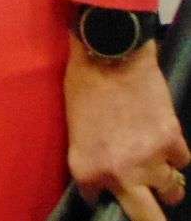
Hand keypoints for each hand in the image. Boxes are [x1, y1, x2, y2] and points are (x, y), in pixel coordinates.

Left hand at [66, 37, 189, 217]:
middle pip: (147, 220)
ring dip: (166, 182)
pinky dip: (174, 151)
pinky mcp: (172, 141)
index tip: (106, 191)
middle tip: (150, 213)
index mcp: (86, 168)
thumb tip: (103, 179)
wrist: (110, 50)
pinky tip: (162, 136)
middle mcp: (120, 173)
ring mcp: (150, 160)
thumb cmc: (84, 82)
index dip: (101, 193)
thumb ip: (89, 159)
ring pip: (173, 191)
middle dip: (150, 220)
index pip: (95, 201)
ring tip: (157, 167)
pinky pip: (182, 160)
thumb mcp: (73, 126)